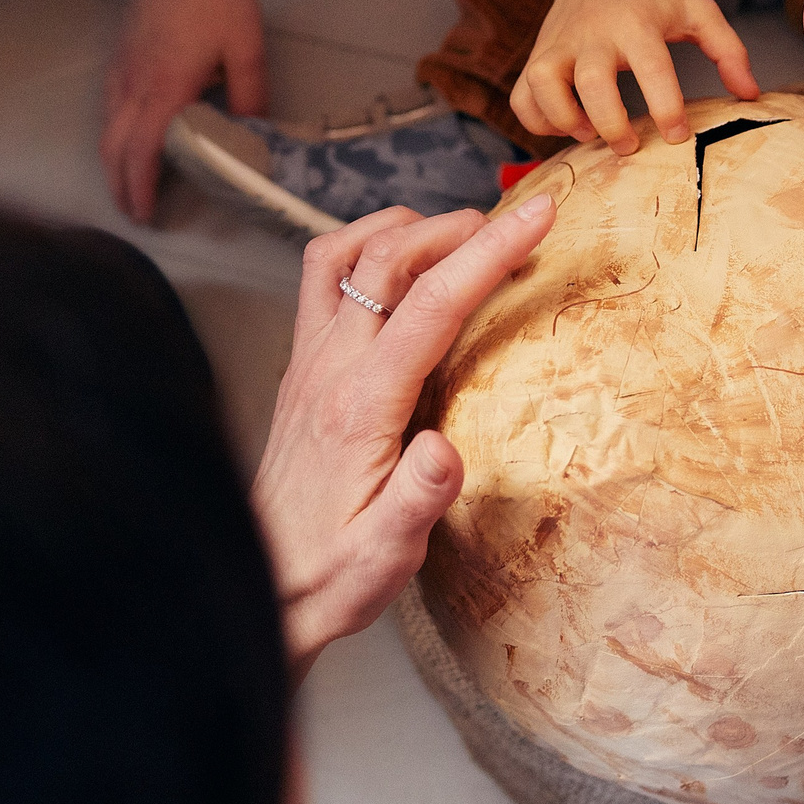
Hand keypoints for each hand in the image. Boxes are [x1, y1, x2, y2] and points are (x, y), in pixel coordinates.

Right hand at [101, 0, 267, 222]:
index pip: (143, 152)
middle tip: (134, 213)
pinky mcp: (120, 56)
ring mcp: (122, 70)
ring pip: (106, 129)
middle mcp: (134, 85)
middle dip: (120, 186)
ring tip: (128, 185)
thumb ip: (250, 95)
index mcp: (165, 89)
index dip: (140, 188)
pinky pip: (108, 107)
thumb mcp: (247, 48)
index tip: (145, 215)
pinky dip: (113, 135)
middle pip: (114, 148)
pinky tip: (126, 139)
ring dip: (114, 163)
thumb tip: (252, 133)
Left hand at [256, 194, 558, 679]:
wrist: (264, 586)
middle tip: (516, 226)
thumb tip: (446, 450)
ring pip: (343, 254)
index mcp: (361, 407)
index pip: (431, 304)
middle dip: (458, 226)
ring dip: (404, 229)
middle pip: (388, 258)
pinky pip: (323, 280)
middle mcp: (327, 370)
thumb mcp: (387, 556)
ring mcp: (308, 362)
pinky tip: (399, 267)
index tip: (539, 216)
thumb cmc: (334, 573)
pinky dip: (364, 249)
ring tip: (459, 236)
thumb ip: (419, 500)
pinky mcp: (301, 368)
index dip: (489, 251)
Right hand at [512, 0, 758, 151]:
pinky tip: (565, 126)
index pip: (652, 68)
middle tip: (631, 146)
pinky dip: (535, 119)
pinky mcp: (540, 52)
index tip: (677, 135)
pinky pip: (522, 94)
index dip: (666, 108)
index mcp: (638, 22)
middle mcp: (594, 33)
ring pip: (544, 85)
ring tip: (590, 135)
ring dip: (564, 120)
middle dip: (611, 123)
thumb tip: (751, 96)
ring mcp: (560, 43)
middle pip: (592, 83)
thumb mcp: (698, 10)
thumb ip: (729, 51)